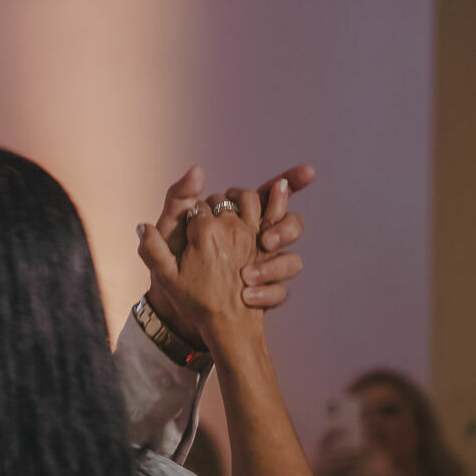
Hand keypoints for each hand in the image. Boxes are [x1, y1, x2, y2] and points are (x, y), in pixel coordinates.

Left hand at [143, 165, 312, 340]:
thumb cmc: (168, 259)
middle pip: (291, 225)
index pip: (270, 196)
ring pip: (291, 261)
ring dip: (276, 265)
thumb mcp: (171, 227)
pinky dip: (268, 294)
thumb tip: (198, 170)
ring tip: (248, 275)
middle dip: (287, 228)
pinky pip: (279, 292)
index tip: (307, 173)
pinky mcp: (262, 293)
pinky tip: (247, 296)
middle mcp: (256, 241)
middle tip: (265, 241)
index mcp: (238, 220)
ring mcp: (263, 267)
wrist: (168, 305)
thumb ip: (182, 198)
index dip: (292, 181)